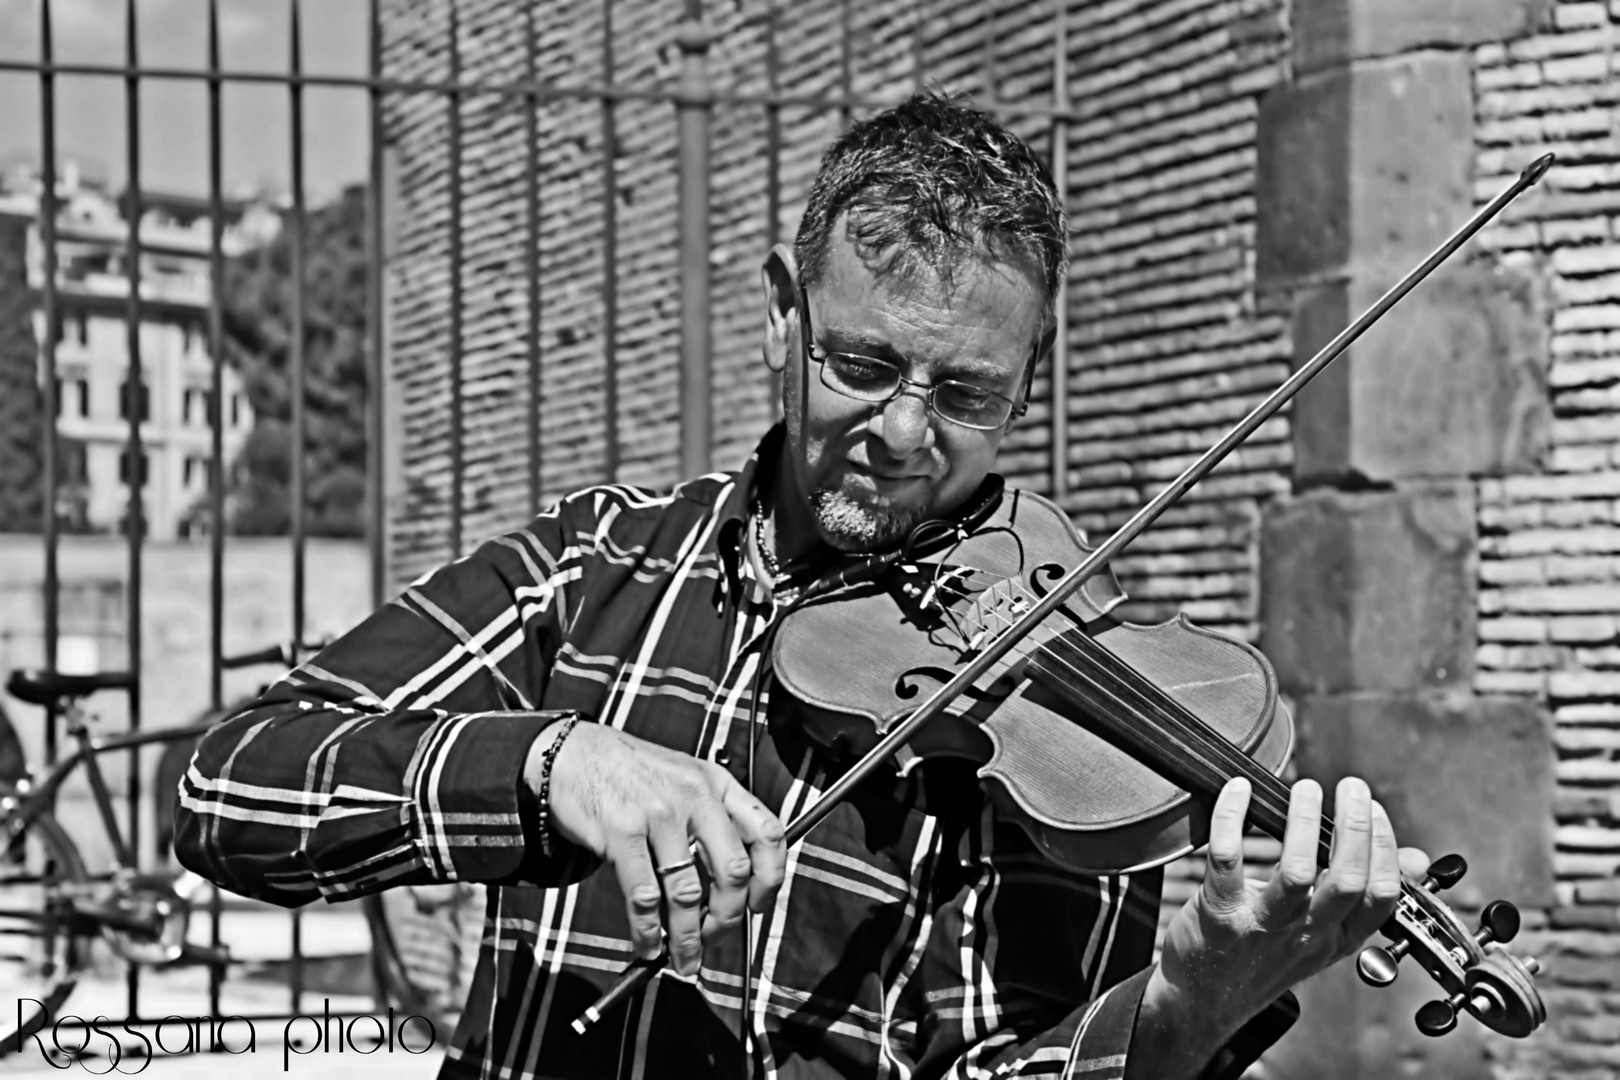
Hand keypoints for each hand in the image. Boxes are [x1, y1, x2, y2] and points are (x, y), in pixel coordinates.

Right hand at [525, 722, 786, 975]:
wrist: (571, 752)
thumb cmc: (627, 771)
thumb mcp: (684, 778)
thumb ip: (711, 819)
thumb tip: (729, 885)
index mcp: (717, 784)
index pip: (768, 833)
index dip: (770, 879)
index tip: (759, 906)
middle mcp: (695, 796)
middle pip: (733, 872)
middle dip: (727, 919)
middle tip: (714, 939)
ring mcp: (659, 813)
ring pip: (688, 893)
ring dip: (687, 938)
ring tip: (684, 958)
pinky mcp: (621, 832)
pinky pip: (644, 896)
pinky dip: (648, 931)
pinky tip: (647, 943)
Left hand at [1143, 776, 1428, 1073]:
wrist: (1202, 1001)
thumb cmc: (1261, 960)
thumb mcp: (1324, 938)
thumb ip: (1364, 898)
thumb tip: (1414, 860)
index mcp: (1337, 939)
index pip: (1381, 897)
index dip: (1385, 849)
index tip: (1374, 809)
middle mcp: (1306, 935)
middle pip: (1347, 881)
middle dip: (1355, 826)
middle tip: (1351, 788)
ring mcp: (1262, 926)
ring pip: (1295, 873)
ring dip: (1303, 822)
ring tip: (1306, 790)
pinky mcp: (1219, 914)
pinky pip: (1228, 859)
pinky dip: (1232, 818)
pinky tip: (1238, 792)